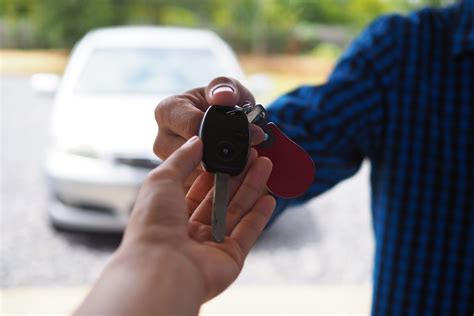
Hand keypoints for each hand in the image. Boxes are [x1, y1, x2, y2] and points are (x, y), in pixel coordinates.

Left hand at [75, 136, 274, 315]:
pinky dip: (260, 215)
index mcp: (171, 213)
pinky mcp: (230, 258)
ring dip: (252, 188)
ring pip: (237, 211)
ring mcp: (212, 245)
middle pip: (221, 198)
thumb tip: (196, 141)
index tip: (230, 152)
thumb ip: (181, 158)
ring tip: (266, 165)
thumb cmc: (153, 226)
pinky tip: (269, 197)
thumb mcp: (161, 179)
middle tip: (254, 155)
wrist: (161, 268)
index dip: (215, 169)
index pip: (198, 188)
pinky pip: (249, 233)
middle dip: (238, 175)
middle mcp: (191, 230)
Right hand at [153, 77, 265, 189]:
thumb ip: (226, 88)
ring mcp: (170, 164)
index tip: (247, 134)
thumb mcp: (228, 89)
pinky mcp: (180, 183)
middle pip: (192, 156)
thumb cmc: (221, 104)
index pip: (192, 127)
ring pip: (197, 176)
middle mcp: (162, 139)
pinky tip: (236, 175)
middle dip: (223, 155)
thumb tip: (224, 97)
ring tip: (244, 162)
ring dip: (223, 172)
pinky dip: (221, 184)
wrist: (222, 123)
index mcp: (168, 111)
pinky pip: (200, 190)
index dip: (221, 133)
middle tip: (250, 153)